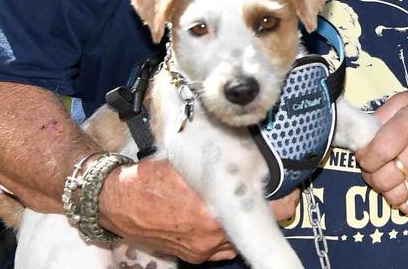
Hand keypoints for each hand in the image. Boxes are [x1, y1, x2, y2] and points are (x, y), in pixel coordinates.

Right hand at [99, 159, 300, 262]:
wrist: (115, 202)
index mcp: (212, 209)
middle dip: (267, 212)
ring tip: (244, 206)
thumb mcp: (188, 164)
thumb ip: (217, 164)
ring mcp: (202, 249)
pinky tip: (219, 218)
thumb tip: (246, 151)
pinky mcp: (191, 256)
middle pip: (257, 227)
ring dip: (243, 225)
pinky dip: (224, 236)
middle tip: (274, 195)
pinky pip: (220, 250)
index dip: (285, 200)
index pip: (268, 210)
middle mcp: (210, 234)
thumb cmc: (149, 178)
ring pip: (239, 239)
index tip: (292, 188)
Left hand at [354, 84, 407, 215]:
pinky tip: (399, 183)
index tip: (363, 153)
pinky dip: (400, 199)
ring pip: (395, 196)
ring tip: (385, 173)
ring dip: (383, 188)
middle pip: (384, 178)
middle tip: (372, 164)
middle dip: (370, 174)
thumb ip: (379, 116)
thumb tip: (360, 138)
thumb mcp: (403, 99)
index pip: (380, 152)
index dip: (364, 157)